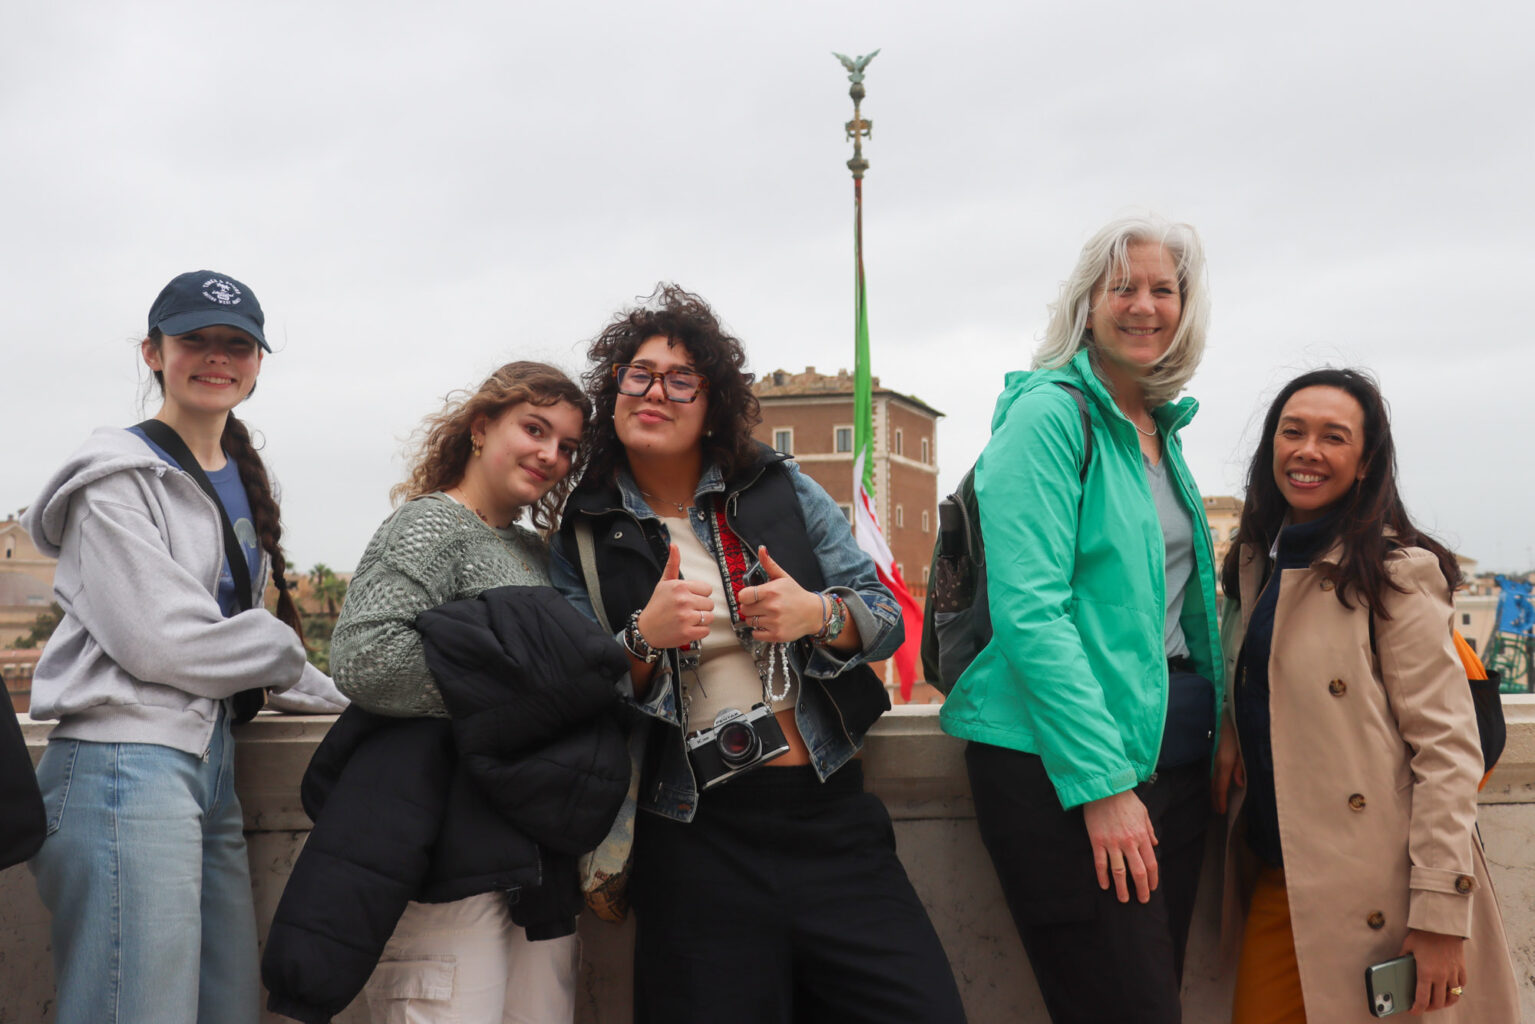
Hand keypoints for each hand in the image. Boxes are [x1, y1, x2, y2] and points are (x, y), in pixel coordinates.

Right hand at [636, 544, 714, 649]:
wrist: (646, 630)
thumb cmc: (657, 605)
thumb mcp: (664, 583)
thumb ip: (672, 564)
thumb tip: (674, 545)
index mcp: (680, 586)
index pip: (707, 589)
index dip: (699, 595)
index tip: (689, 599)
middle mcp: (683, 600)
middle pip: (710, 604)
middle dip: (700, 608)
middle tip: (686, 611)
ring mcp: (685, 617)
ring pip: (710, 617)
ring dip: (701, 620)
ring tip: (687, 620)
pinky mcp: (687, 633)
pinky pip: (706, 631)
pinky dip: (699, 631)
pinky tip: (687, 628)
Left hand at [736, 546, 821, 642]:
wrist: (814, 613)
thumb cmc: (796, 594)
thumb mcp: (783, 577)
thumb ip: (769, 564)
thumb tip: (761, 549)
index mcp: (771, 591)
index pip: (743, 596)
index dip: (745, 596)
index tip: (751, 597)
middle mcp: (772, 607)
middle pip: (744, 609)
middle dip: (749, 607)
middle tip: (760, 606)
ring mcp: (774, 622)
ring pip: (749, 622)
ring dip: (754, 619)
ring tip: (765, 614)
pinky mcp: (776, 635)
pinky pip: (756, 634)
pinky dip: (759, 631)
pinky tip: (767, 624)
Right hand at [1082, 789, 1158, 903]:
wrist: (1104, 789)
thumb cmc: (1124, 799)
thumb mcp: (1143, 812)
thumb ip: (1149, 829)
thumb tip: (1155, 843)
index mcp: (1142, 836)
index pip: (1151, 863)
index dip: (1153, 879)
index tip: (1152, 888)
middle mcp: (1129, 842)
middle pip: (1138, 871)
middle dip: (1141, 888)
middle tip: (1142, 899)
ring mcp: (1112, 843)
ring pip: (1119, 871)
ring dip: (1122, 888)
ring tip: (1123, 899)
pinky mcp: (1097, 841)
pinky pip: (1100, 863)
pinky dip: (1102, 876)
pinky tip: (1105, 885)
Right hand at [1211, 720, 1245, 813]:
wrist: (1228, 711)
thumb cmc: (1240, 730)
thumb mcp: (1246, 748)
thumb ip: (1242, 767)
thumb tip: (1239, 783)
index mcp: (1225, 761)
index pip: (1221, 785)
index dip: (1221, 799)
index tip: (1222, 812)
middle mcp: (1217, 759)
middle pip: (1214, 782)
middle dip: (1215, 797)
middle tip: (1218, 810)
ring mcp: (1215, 754)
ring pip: (1213, 775)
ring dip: (1214, 789)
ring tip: (1216, 799)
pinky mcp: (1216, 750)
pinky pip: (1214, 768)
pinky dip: (1215, 779)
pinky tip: (1218, 781)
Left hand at [1399, 929, 1465, 1013]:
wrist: (1442, 924)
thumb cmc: (1423, 934)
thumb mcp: (1408, 945)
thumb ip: (1402, 957)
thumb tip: (1395, 964)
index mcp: (1425, 973)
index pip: (1422, 999)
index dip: (1417, 1009)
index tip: (1413, 1011)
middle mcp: (1441, 976)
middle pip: (1438, 1002)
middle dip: (1430, 1007)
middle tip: (1424, 1006)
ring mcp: (1453, 973)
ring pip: (1453, 997)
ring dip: (1445, 1002)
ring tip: (1439, 1001)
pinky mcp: (1461, 968)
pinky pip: (1461, 985)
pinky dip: (1456, 990)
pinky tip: (1450, 988)